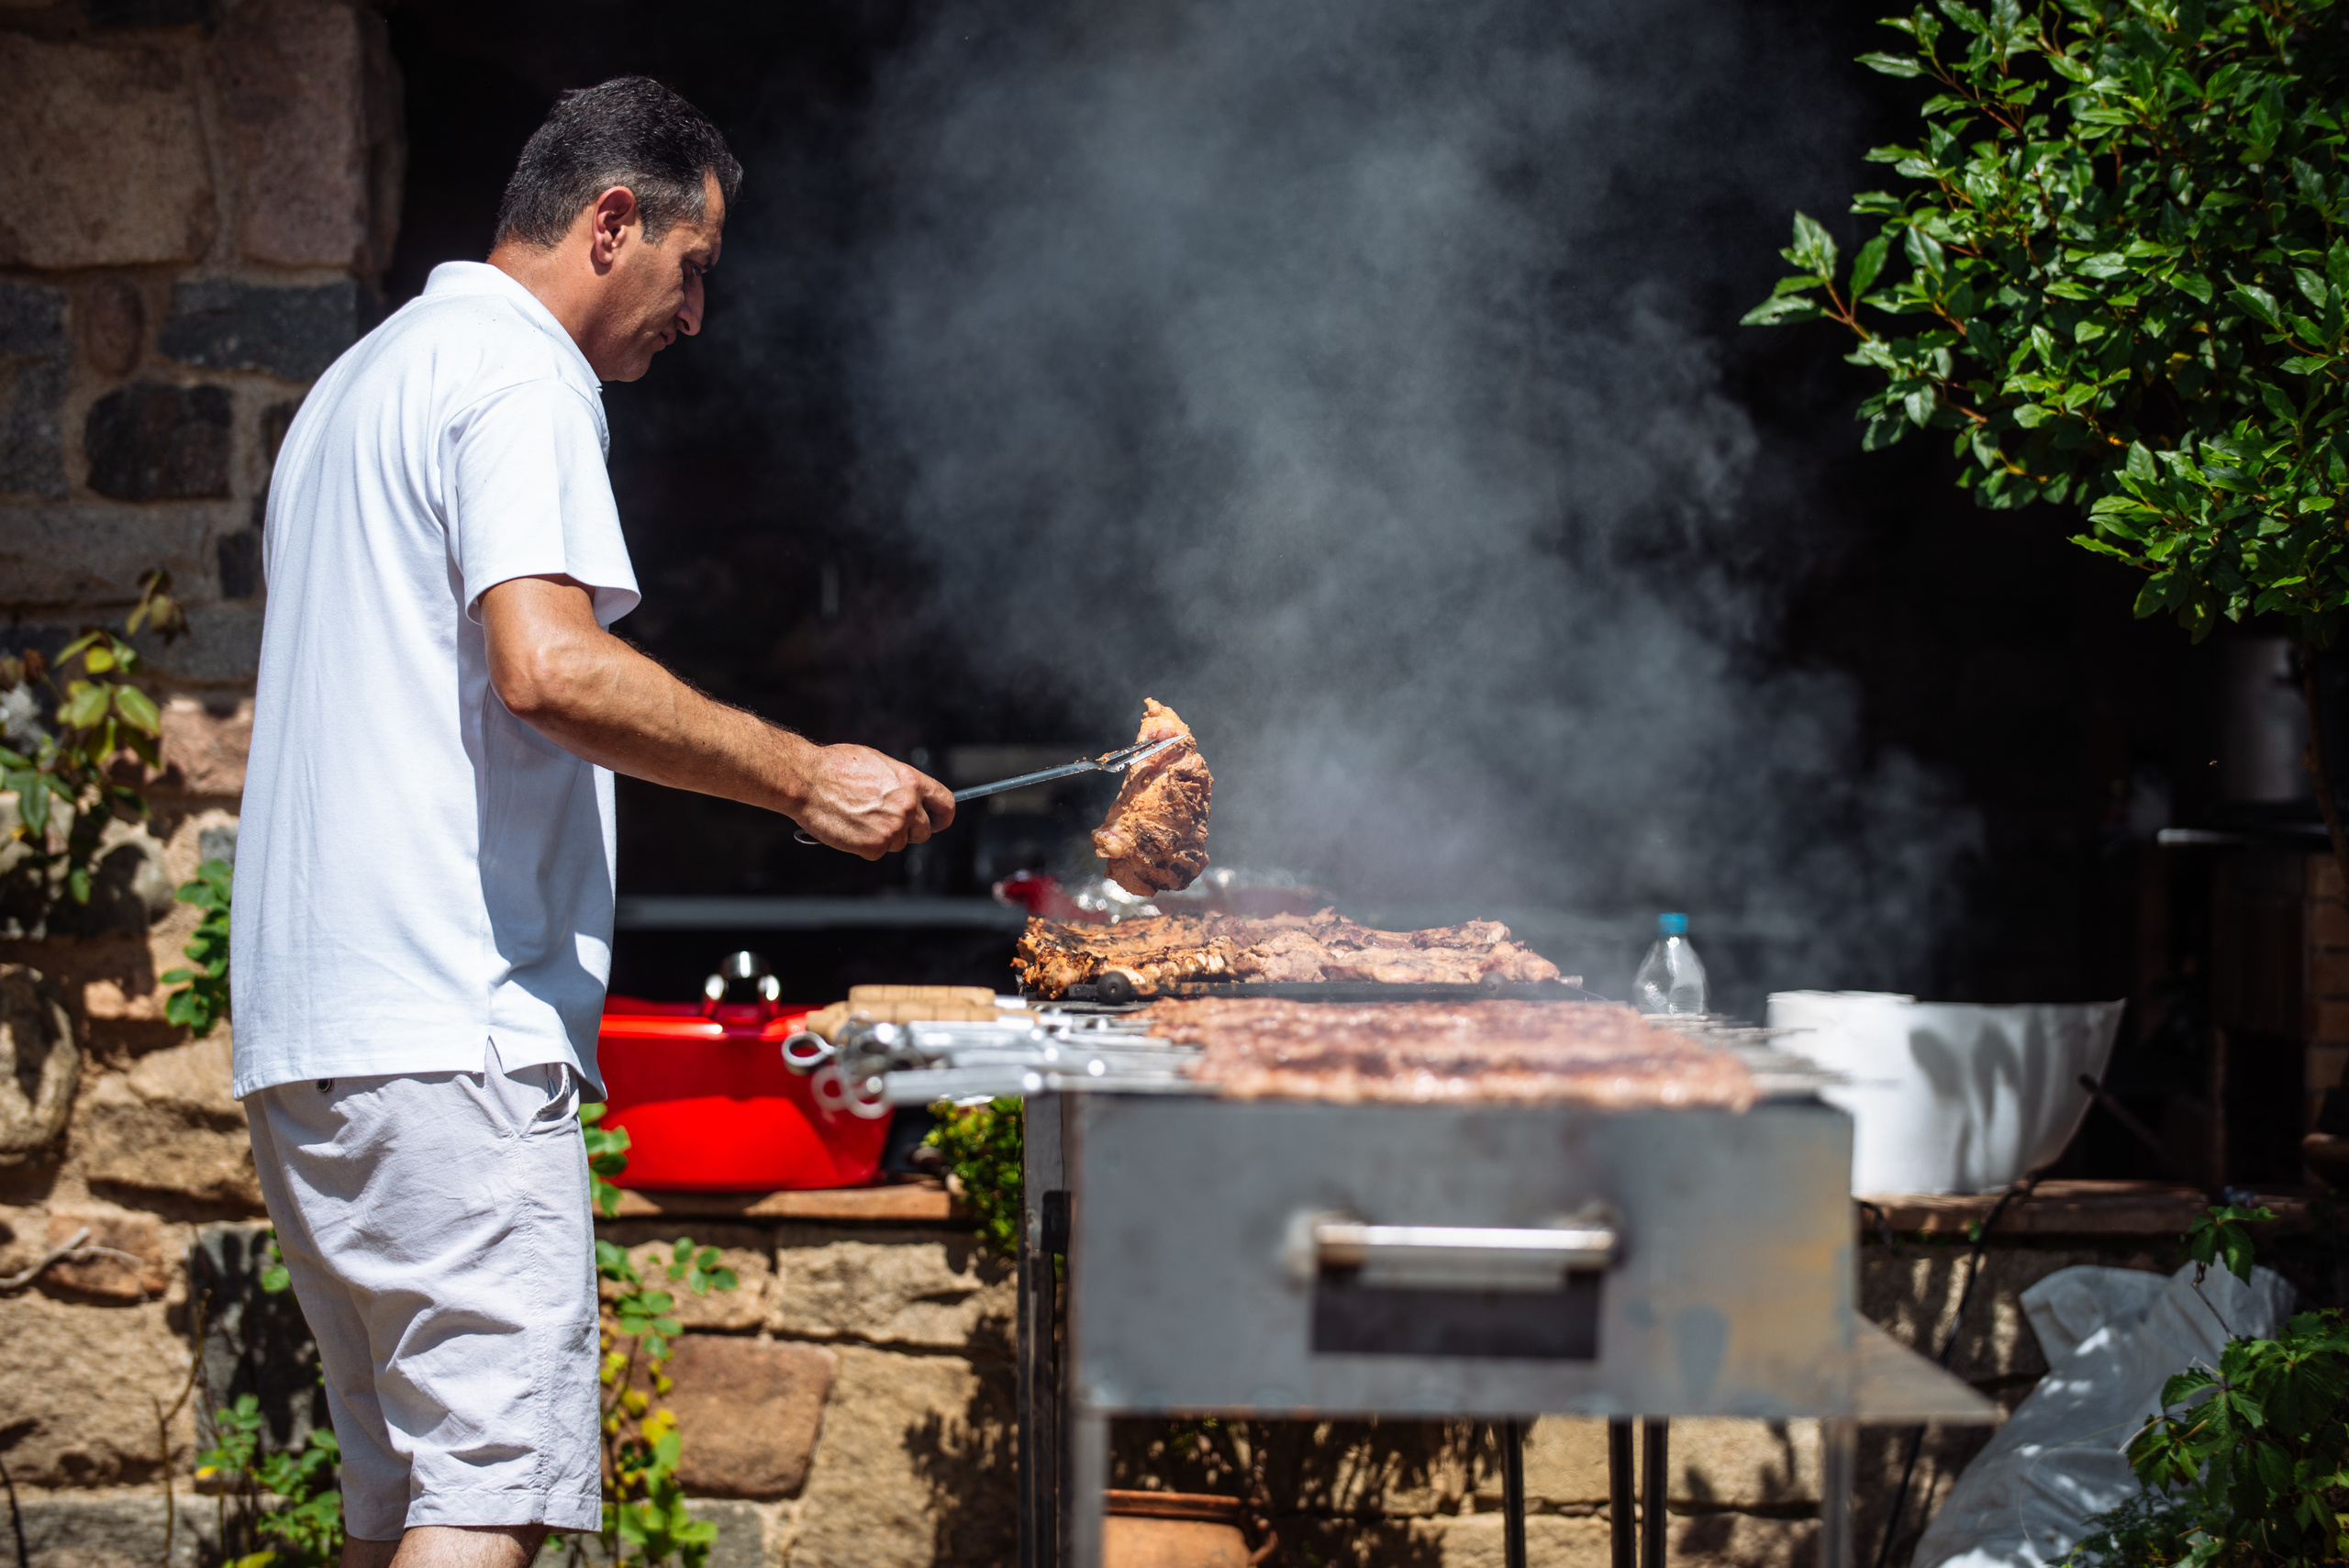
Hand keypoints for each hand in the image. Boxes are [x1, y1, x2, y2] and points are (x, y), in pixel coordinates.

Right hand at [792, 745, 954, 858]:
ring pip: (899, 843)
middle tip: (885, 822)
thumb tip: (911, 794)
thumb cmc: (835, 767)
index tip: (935, 821)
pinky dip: (864, 846)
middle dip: (908, 831)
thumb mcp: (878, 764)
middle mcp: (907, 806)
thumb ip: (900, 782)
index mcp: (911, 782)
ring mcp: (892, 828)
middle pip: (923, 832)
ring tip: (859, 818)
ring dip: (883, 837)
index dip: (941, 817)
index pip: (946, 804)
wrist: (807, 780)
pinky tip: (850, 828)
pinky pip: (878, 852)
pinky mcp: (874, 846)